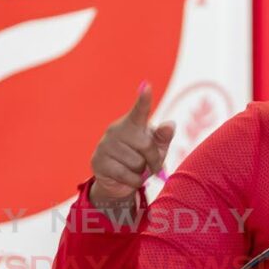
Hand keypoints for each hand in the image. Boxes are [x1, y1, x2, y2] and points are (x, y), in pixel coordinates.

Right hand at [90, 83, 174, 201]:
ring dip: (141, 172)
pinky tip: (130, 178)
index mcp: (132, 123)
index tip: (147, 86)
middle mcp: (116, 130)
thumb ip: (163, 137)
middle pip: (145, 146)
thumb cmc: (142, 159)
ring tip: (135, 170)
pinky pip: (125, 175)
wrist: (119, 181)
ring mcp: (105, 145)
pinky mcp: (98, 161)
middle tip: (152, 165)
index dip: (144, 99)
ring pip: (135, 163)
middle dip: (153, 160)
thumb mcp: (157, 149)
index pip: (139, 110)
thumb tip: (170, 125)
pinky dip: (134, 181)